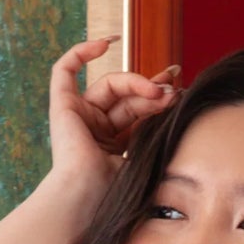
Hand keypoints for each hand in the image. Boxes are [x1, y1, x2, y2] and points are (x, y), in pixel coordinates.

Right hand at [47, 33, 179, 205]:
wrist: (85, 199)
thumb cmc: (114, 194)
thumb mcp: (145, 161)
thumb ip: (157, 138)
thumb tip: (182, 118)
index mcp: (113, 147)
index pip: (138, 112)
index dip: (157, 96)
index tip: (180, 89)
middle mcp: (95, 130)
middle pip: (128, 98)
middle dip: (153, 89)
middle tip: (175, 89)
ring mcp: (79, 117)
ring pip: (111, 86)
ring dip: (137, 83)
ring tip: (159, 91)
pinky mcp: (61, 107)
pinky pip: (65, 70)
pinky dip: (82, 52)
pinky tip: (106, 43)